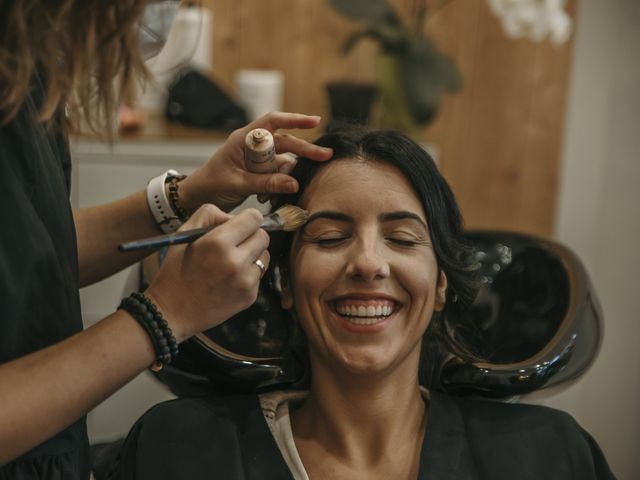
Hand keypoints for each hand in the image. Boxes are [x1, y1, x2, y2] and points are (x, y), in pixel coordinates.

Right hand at [145, 204, 269, 341]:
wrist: (172, 311)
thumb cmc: (176, 271)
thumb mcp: (184, 234)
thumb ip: (210, 215)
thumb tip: (234, 217)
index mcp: (218, 243)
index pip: (254, 218)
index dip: (248, 219)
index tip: (241, 225)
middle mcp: (235, 262)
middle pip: (263, 236)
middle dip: (251, 236)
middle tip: (235, 244)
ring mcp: (245, 281)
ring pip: (265, 256)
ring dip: (252, 255)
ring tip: (231, 263)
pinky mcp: (250, 296)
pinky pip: (259, 275)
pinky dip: (248, 274)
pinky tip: (229, 279)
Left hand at [179, 112, 332, 211]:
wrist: (196, 198)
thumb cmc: (211, 185)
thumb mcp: (238, 184)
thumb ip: (266, 183)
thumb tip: (294, 182)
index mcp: (243, 139)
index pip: (272, 122)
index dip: (294, 120)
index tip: (315, 122)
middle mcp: (252, 145)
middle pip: (284, 142)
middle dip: (304, 149)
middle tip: (325, 155)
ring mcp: (256, 159)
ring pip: (282, 160)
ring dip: (288, 174)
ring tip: (284, 191)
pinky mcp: (258, 172)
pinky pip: (277, 174)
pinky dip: (279, 184)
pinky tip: (270, 198)